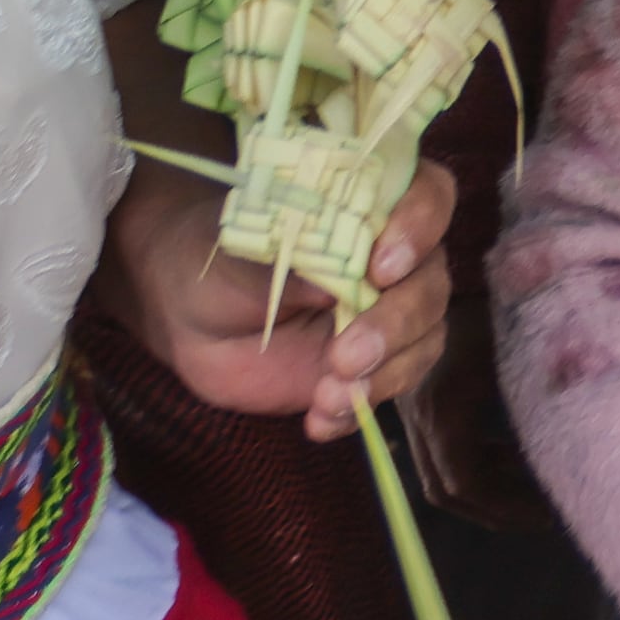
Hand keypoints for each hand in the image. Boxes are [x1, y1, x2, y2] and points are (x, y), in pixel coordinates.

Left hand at [94, 154, 453, 440]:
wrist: (190, 317)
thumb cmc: (216, 262)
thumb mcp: (236, 253)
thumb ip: (284, 262)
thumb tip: (331, 282)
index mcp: (369, 209)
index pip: (428, 198)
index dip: (419, 227)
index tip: (381, 267)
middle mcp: (394, 258)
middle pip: (429, 283)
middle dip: (395, 324)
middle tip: (345, 356)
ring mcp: (388, 313)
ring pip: (423, 339)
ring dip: (384, 374)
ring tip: (327, 397)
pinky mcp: (374, 363)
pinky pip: (390, 387)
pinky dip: (357, 409)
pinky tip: (320, 421)